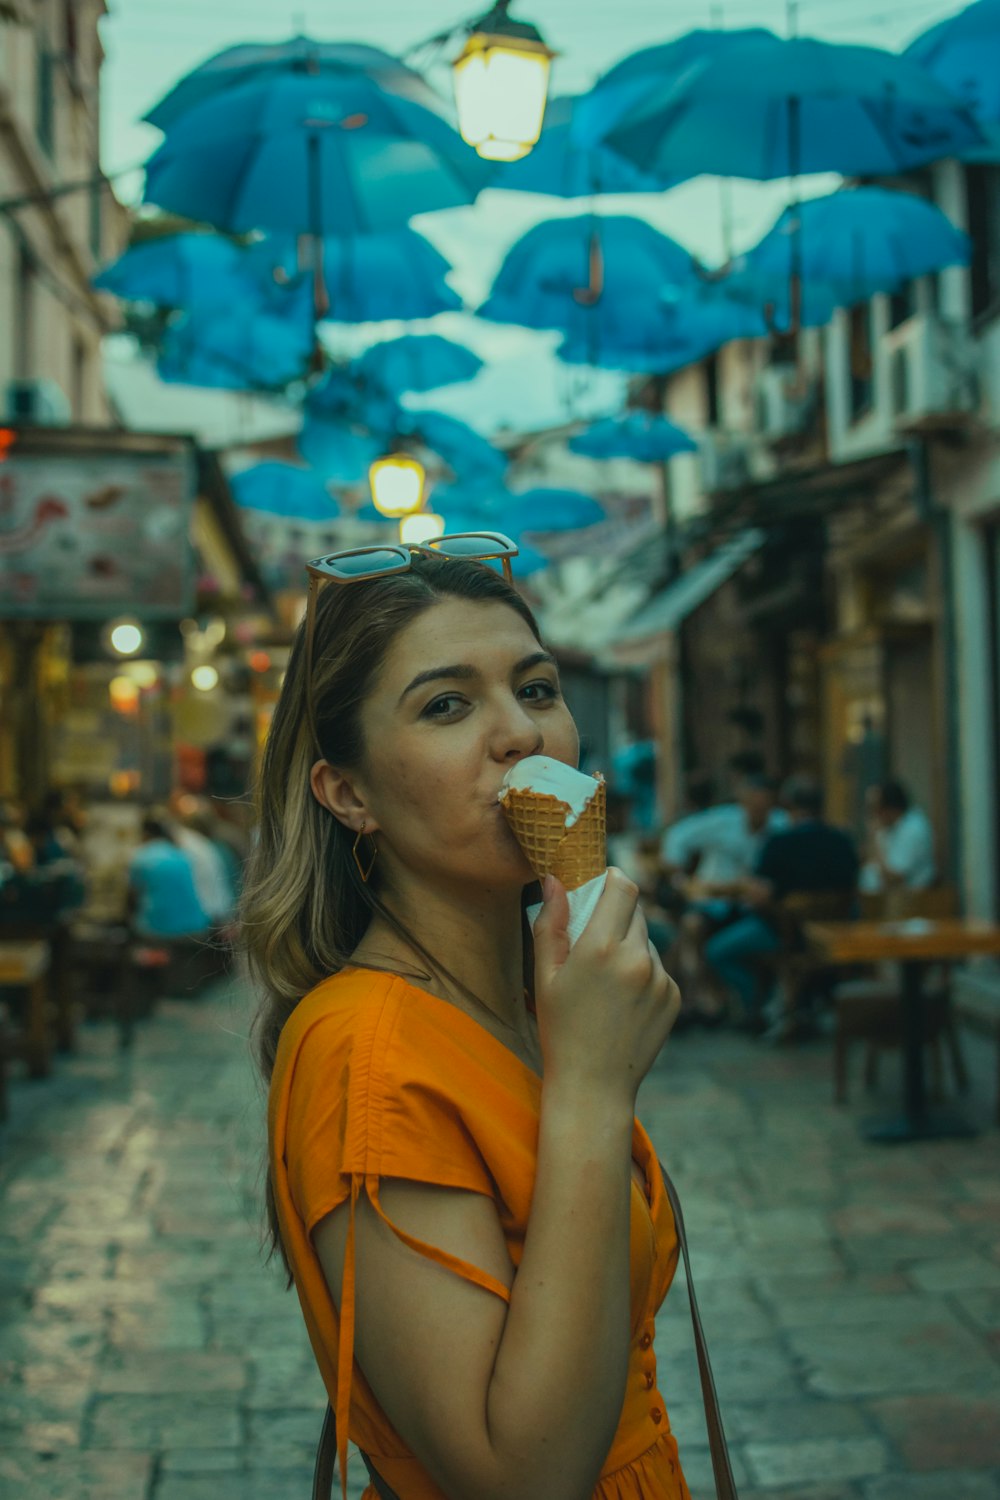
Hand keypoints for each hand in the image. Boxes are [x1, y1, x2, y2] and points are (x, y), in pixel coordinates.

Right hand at [532, 869, 680, 1107]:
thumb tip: (555, 879)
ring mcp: (661, 979)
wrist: (594, 1085)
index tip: (604, 881)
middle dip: (617, 916)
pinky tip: (623, 1002)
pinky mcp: (674, 996)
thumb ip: (551, 923)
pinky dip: (643, 974)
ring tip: (607, 984)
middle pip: (635, 912)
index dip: (614, 878)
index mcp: (601, 948)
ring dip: (630, 947)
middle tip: (595, 940)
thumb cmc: (560, 1029)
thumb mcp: (545, 975)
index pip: (623, 888)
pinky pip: (659, 969)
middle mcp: (638, 958)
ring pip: (647, 942)